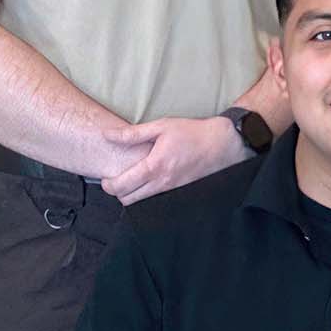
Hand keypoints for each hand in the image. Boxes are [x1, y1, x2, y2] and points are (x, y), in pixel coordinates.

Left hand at [106, 111, 243, 201]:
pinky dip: (147, 196)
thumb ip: (132, 134)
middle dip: (118, 192)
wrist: (224, 144)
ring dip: (132, 195)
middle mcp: (162, 183)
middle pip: (128, 200)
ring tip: (133, 181)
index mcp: (154, 167)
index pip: (120, 187)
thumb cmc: (193, 133)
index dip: (108, 185)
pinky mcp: (181, 193)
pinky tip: (149, 183)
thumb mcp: (161, 126)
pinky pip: (157, 201)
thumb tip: (106, 135)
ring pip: (141, 204)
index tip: (107, 178)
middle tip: (118, 180)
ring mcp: (172, 191)